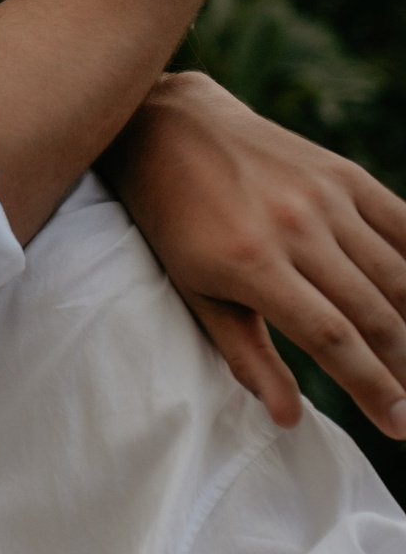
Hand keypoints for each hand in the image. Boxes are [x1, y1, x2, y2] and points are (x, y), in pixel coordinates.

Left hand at [109, 76, 405, 437]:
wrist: (171, 129)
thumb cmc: (175, 222)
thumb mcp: (193, 291)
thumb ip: (244, 355)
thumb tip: (287, 418)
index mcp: (252, 263)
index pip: (332, 338)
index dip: (371, 386)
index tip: (398, 425)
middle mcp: (296, 227)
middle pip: (374, 313)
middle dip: (403, 369)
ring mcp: (325, 196)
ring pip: (397, 275)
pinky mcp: (343, 174)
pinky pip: (403, 224)